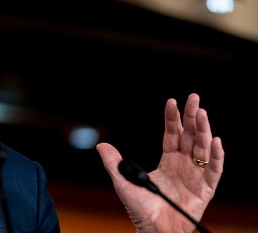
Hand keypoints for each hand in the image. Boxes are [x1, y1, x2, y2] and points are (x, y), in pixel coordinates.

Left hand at [97, 93, 223, 232]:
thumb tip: (101, 145)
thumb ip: (114, 163)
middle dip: (192, 116)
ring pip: (202, 147)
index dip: (172, 118)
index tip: (172, 101)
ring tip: (202, 113)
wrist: (153, 229)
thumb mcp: (123, 181)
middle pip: (190, 136)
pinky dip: (216, 156)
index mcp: (168, 160)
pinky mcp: (205, 188)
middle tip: (194, 98)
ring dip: (203, 130)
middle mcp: (184, 164)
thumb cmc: (140, 208)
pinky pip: (214, 170)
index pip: (172, 134)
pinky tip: (215, 141)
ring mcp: (195, 175)